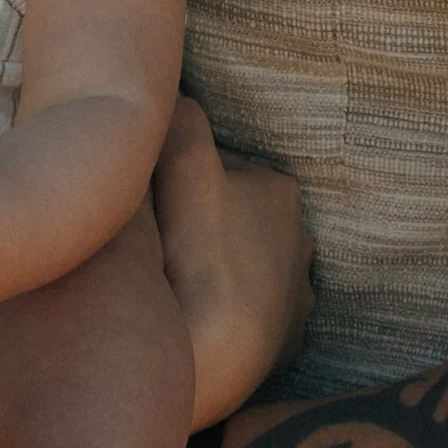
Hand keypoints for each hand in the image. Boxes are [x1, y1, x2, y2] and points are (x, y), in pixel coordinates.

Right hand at [152, 96, 309, 423]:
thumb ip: (180, 119)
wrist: (213, 357)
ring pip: (244, 266)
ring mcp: (297, 295)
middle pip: (232, 217)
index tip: (147, 204)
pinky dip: (228, 314)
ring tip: (175, 287)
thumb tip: (171, 89)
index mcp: (278, 190)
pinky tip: (199, 321)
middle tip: (157, 247)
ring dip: (215, 270)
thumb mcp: (182, 168)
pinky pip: (252, 316)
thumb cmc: (196, 258)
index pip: (214, 168)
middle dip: (199, 224)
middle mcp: (301, 238)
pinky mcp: (287, 342)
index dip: (173, 181)